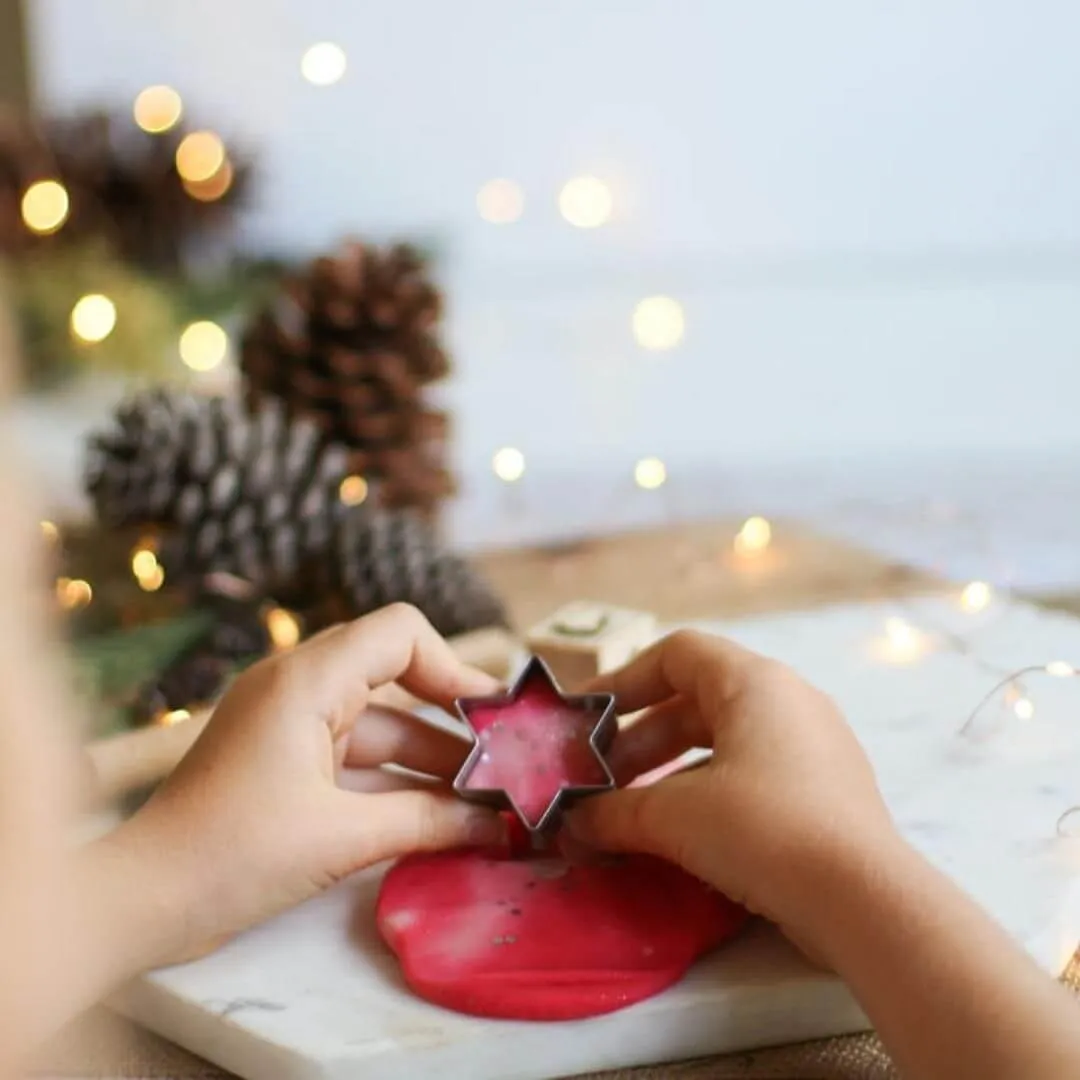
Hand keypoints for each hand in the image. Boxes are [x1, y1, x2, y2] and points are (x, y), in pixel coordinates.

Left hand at [105, 603, 506, 964]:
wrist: (140, 901)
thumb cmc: (231, 856)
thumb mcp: (340, 838)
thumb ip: (425, 821)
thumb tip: (495, 824)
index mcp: (307, 679)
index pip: (400, 632)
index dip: (453, 667)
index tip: (493, 718)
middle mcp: (299, 687)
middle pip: (397, 680)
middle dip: (452, 723)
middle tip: (503, 765)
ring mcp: (289, 724)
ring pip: (380, 724)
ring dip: (429, 761)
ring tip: (485, 803)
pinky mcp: (284, 760)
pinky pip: (355, 756)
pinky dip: (395, 781)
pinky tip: (439, 818)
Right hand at [564, 629, 896, 941]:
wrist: (865, 901)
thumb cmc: (763, 829)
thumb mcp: (675, 815)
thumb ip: (615, 812)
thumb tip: (572, 823)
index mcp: (755, 682)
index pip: (677, 654)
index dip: (625, 680)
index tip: (588, 717)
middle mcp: (790, 700)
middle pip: (697, 702)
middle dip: (641, 739)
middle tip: (602, 780)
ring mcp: (815, 746)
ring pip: (725, 742)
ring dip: (671, 771)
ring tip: (634, 813)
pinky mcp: (828, 792)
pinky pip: (754, 773)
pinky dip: (710, 792)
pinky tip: (684, 836)